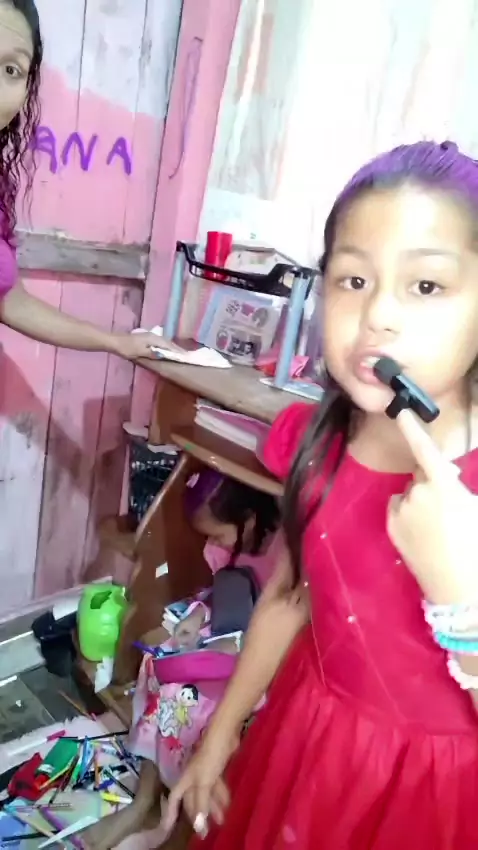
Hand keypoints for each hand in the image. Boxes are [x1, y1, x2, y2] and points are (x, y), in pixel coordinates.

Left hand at [112, 331, 181, 360]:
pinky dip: (166, 346)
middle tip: (186, 355)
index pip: (169, 345)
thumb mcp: (139, 352)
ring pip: (165, 342)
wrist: (115, 342)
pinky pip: (161, 342)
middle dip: (177, 348)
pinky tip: (167, 349)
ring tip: (179, 353)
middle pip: (168, 342)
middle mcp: (154, 335)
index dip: (177, 351)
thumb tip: (163, 354)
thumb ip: (152, 353)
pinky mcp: (147, 338)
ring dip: (172, 347)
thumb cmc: (127, 348)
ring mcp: (150, 336)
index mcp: (153, 339)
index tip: (186, 356)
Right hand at [161, 724, 240, 836]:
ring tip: (221, 822)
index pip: (174, 798)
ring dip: (212, 808)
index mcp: (185, 780)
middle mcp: (192, 777)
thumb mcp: (204, 783)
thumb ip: (200, 804)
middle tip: (206, 832)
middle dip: (198, 816)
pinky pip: (215, 787)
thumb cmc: (210, 758)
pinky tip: (227, 804)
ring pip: (205, 794)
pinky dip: (219, 796)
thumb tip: (198, 827)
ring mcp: (204, 772)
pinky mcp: (216, 768)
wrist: (224, 735)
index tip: (167, 828)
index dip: (170, 812)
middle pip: (192, 800)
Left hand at [387, 409, 477, 603]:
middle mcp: (417, 494)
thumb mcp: (477, 510)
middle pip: (422, 477)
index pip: (426, 450)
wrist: (462, 591)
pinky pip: (399, 510)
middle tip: (451, 509)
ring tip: (440, 528)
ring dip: (421, 501)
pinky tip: (424, 534)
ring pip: (410, 495)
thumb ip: (459, 489)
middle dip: (433, 484)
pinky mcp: (392, 529)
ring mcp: (402, 513)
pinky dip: (408, 514)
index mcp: (444, 487)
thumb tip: (446, 474)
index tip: (401, 410)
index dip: (414, 428)